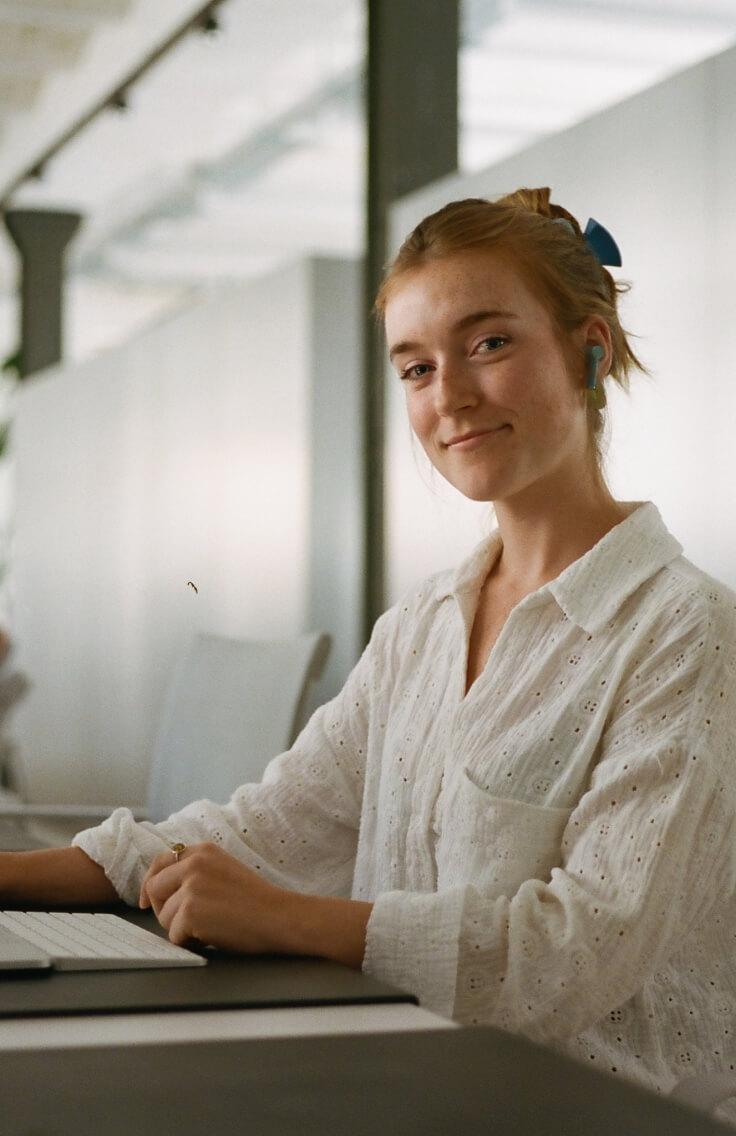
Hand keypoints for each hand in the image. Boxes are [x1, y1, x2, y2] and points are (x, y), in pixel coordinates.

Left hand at [139, 842, 291, 953]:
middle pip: (154, 889)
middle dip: (164, 909)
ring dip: (181, 928)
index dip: (151, 884)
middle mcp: (194, 863)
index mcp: (203, 850)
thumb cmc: (255, 901)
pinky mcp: (191, 910)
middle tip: (188, 921)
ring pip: (163, 916)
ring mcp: (191, 886)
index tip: (148, 900)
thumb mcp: (223, 870)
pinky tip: (212, 935)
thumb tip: (158, 886)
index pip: (160, 862)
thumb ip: (194, 871)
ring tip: (210, 927)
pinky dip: (190, 942)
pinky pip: (174, 935)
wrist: (279, 917)